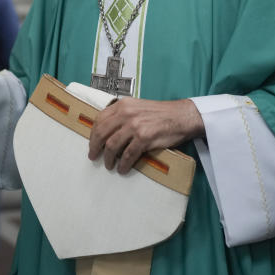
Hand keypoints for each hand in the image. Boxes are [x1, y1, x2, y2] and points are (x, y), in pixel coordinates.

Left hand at [87, 98, 203, 174]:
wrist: (182, 116)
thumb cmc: (161, 113)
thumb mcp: (137, 107)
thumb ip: (123, 115)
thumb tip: (108, 131)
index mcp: (123, 105)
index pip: (100, 119)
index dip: (93, 134)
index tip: (92, 143)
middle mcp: (126, 113)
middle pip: (102, 133)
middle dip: (95, 147)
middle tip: (93, 156)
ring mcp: (134, 126)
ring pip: (112, 145)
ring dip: (108, 158)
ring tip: (109, 165)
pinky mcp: (144, 138)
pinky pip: (128, 155)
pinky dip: (123, 164)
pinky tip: (123, 169)